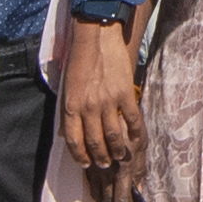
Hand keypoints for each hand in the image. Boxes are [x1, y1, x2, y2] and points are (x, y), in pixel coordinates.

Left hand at [56, 17, 141, 177]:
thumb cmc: (79, 60)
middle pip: (94, 142)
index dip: (80, 156)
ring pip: (113, 136)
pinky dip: (134, 133)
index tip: (85, 164)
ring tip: (120, 156)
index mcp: (71, 105)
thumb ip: (69, 110)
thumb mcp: (67, 87)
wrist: (96, 37)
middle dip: (100, 158)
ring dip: (117, 150)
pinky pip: (131, 119)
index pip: (74, 140)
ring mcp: (107, 101)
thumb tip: (69, 132)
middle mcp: (88, 107)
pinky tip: (135, 140)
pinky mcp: (124, 94)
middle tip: (105, 164)